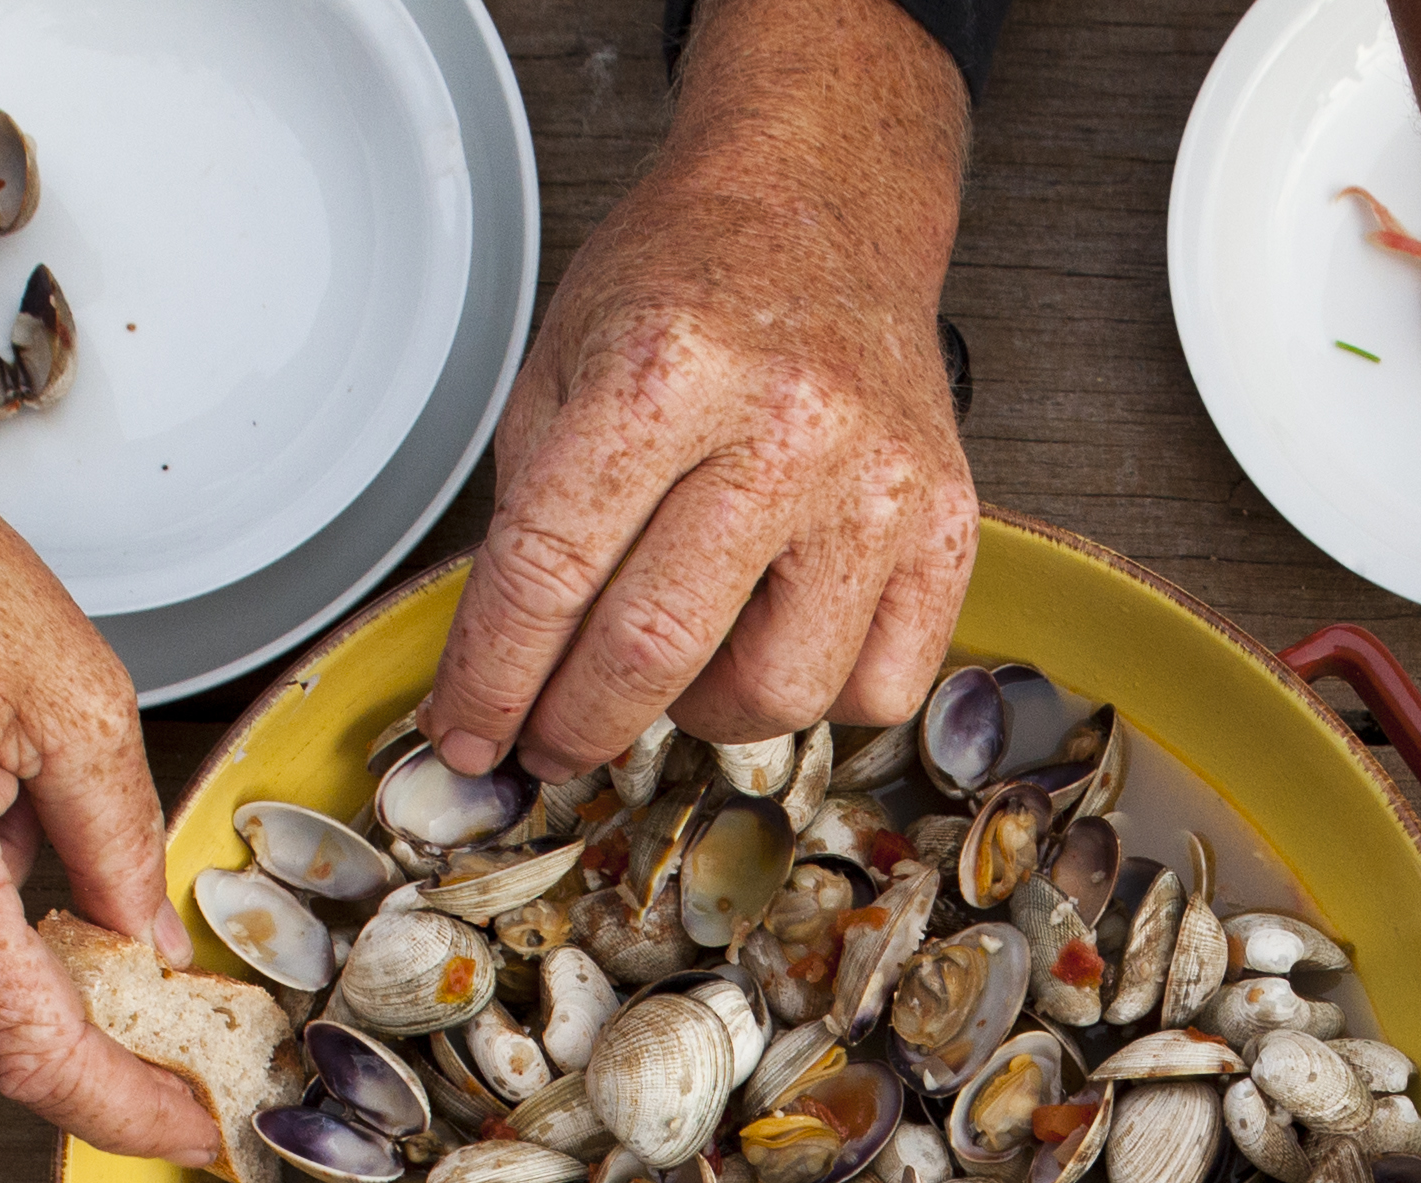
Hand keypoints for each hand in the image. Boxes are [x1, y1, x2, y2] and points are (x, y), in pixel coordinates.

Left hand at [422, 0, 972, 779]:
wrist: (822, 204)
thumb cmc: (692, 281)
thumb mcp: (564, 362)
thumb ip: (529, 518)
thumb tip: (494, 681)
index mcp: (665, 369)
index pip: (551, 570)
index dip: (494, 679)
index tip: (471, 735)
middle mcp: (785, 425)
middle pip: (655, 648)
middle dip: (577, 724)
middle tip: (548, 740)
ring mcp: (877, 481)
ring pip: (778, 692)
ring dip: (702, 712)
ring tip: (675, 666)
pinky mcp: (949, 522)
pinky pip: (879, 688)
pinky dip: (816, 696)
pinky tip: (773, 642)